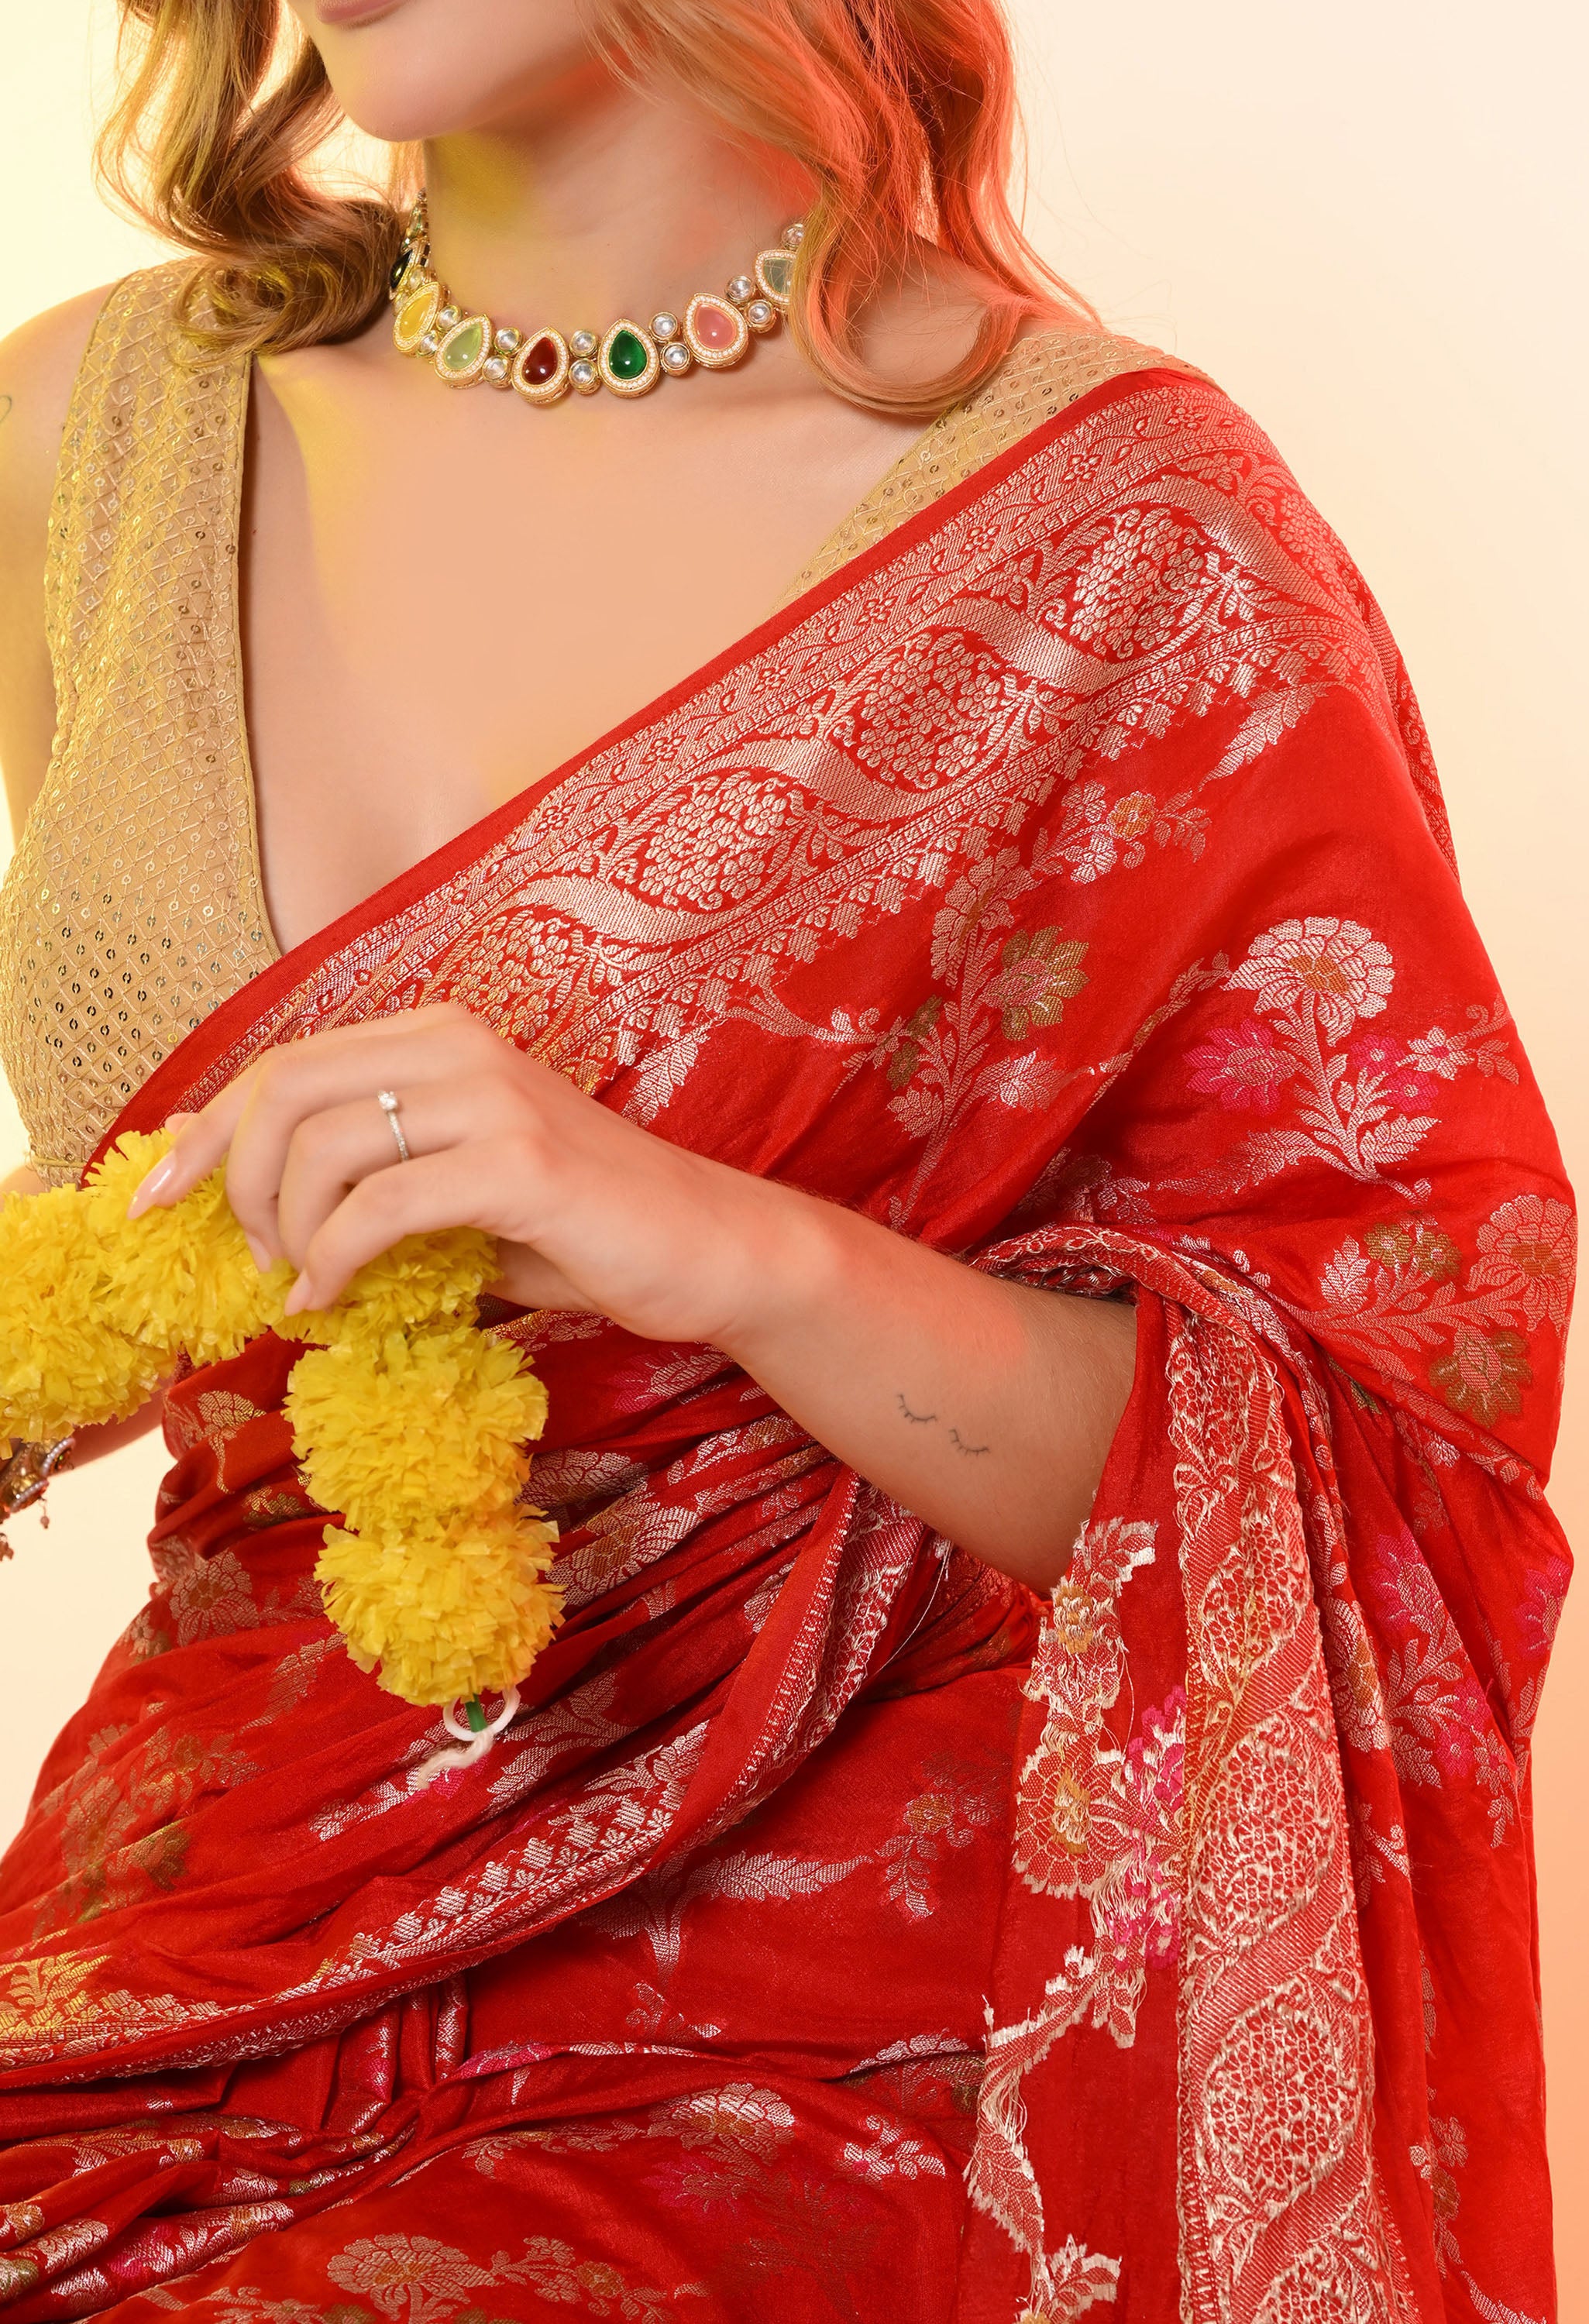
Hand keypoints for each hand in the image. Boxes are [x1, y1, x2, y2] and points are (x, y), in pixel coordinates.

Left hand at [128, 1004, 798, 1345]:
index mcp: (437, 1037)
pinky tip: (330, 1297)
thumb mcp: (457, 1184)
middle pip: (284, 1088)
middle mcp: (458, 1046)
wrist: (708, 1249)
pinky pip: (382, 1204)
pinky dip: (334, 1258)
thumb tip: (252, 1205)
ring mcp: (492, 1097)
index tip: (153, 1200)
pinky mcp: (519, 1162)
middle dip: (231, 1178)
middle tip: (244, 1256)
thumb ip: (371, 1175)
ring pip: (323, 1144)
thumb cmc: (580, 1226)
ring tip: (300, 1281)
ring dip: (286, 1227)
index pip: (285, 1063)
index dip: (204, 1131)